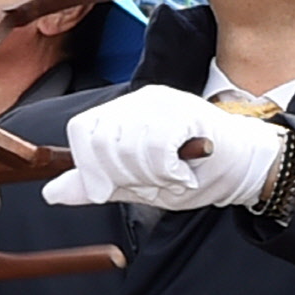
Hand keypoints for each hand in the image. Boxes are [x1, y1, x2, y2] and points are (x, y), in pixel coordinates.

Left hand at [40, 83, 289, 211]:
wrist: (244, 169)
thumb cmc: (191, 173)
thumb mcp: (134, 185)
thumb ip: (95, 185)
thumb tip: (50, 193)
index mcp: (120, 113)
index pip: (81, 131)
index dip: (90, 166)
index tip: (112, 188)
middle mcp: (138, 101)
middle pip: (100, 139)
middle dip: (122, 175)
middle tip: (151, 181)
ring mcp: (163, 102)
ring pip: (126, 145)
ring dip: (148, 176)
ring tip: (170, 176)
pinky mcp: (186, 110)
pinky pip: (156, 146)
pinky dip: (166, 171)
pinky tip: (182, 173)